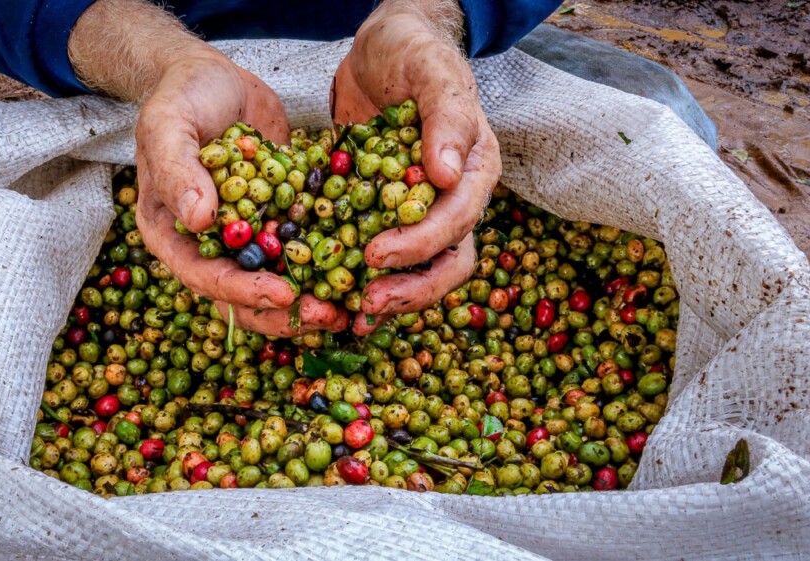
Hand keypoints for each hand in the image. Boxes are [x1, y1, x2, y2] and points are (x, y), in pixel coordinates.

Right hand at [70, 0, 347, 335]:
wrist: (215, 78)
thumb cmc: (182, 96)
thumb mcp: (169, 124)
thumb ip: (178, 170)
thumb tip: (199, 221)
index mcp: (171, 233)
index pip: (204, 276)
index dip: (243, 292)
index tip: (284, 295)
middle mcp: (207, 245)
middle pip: (242, 297)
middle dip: (284, 312)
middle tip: (327, 315)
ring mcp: (245, 236)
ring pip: (275, 283)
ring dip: (309, 301)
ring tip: (346, 310)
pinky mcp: (278, 220)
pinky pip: (301, 250)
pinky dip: (326, 265)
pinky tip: (361, 270)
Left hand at [332, 0, 501, 332]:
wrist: (382, 49)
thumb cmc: (412, 51)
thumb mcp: (429, 71)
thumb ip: (445, 116)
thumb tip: (445, 173)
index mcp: (473, 169)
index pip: (457, 220)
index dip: (419, 244)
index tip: (376, 254)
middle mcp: (454, 197)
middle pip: (448, 260)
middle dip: (411, 288)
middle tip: (368, 302)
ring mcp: (422, 210)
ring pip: (421, 270)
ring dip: (392, 296)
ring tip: (356, 315)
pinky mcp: (389, 214)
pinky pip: (385, 255)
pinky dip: (364, 278)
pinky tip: (336, 295)